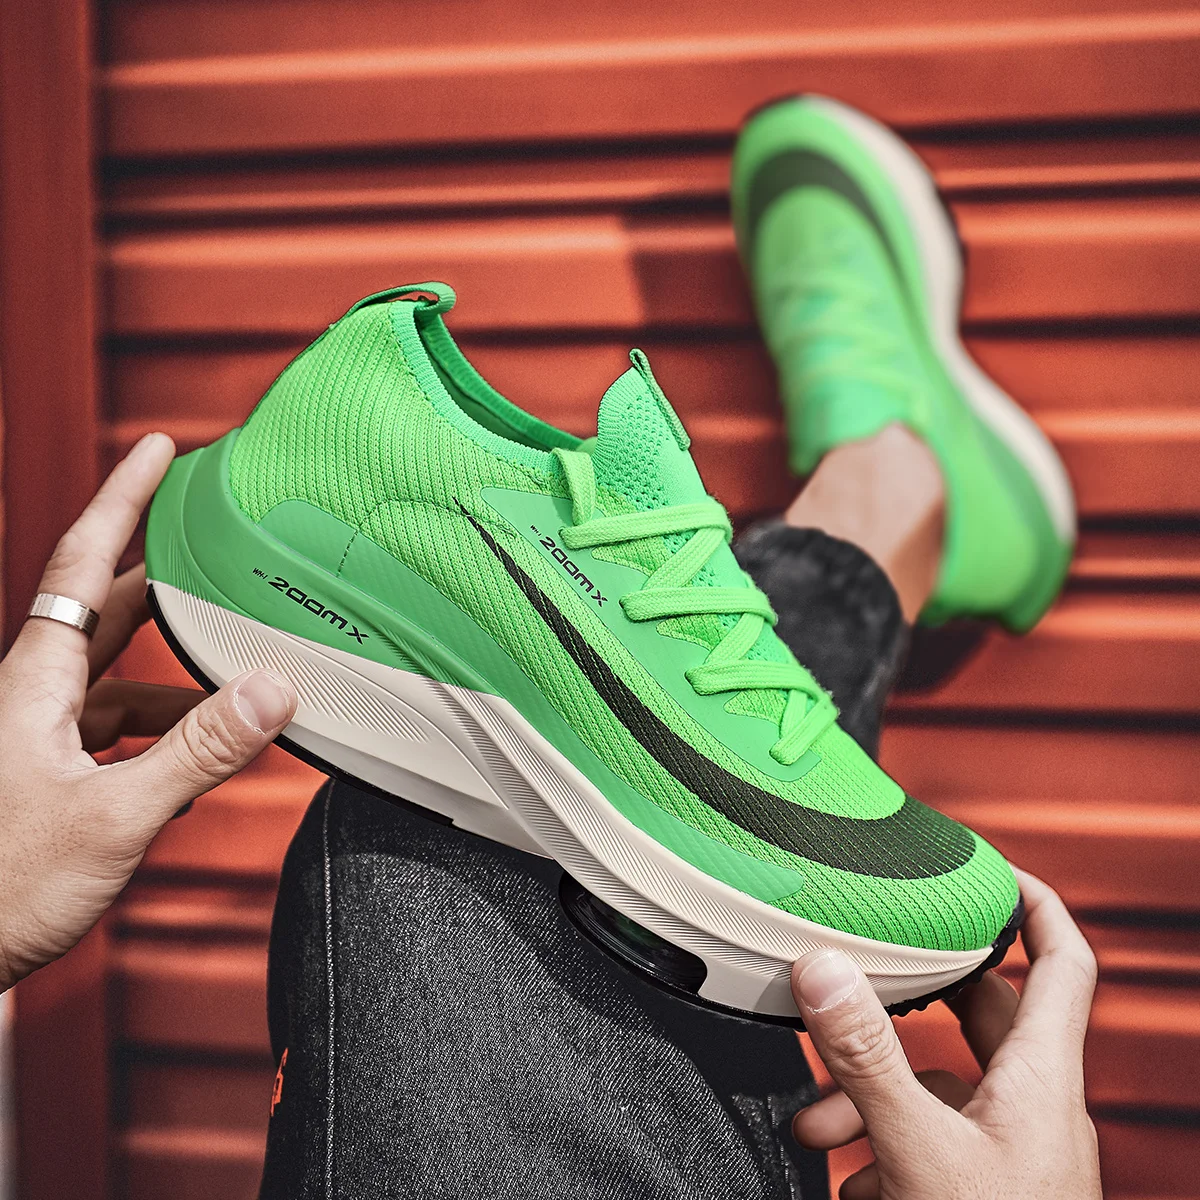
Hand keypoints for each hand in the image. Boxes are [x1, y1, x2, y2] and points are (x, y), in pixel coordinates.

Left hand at [0, 433, 296, 990]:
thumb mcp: (112, 817)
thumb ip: (198, 751)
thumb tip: (272, 689)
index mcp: (35, 682)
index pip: (84, 564)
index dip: (122, 498)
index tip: (158, 448)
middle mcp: (33, 696)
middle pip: (108, 610)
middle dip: (169, 575)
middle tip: (220, 548)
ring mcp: (37, 736)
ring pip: (116, 674)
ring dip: (176, 669)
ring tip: (236, 670)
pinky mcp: (47, 774)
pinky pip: (114, 727)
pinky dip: (162, 728)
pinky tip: (196, 755)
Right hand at [791, 869, 1100, 1199]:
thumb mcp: (920, 1151)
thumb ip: (867, 1059)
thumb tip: (823, 966)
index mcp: (1040, 1078)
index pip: (1062, 960)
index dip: (1034, 902)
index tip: (987, 865)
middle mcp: (1031, 1107)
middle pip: (981, 1015)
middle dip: (914, 993)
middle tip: (868, 968)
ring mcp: (1008, 1153)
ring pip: (940, 1086)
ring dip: (873, 1091)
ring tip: (815, 1122)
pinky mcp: (980, 1187)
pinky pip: (929, 1141)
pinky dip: (881, 1145)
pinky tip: (846, 1177)